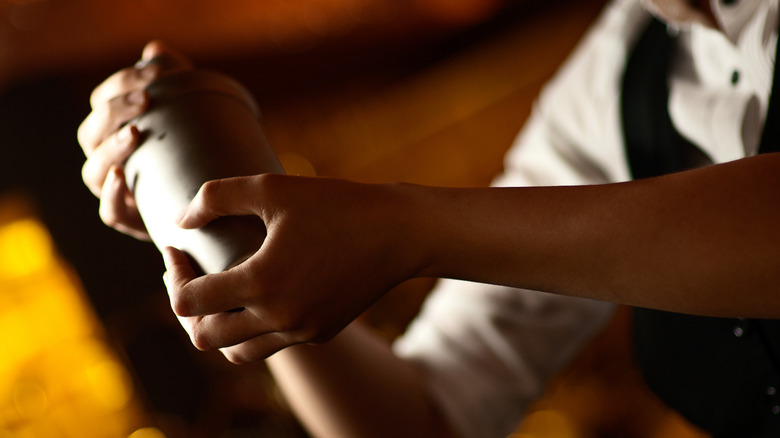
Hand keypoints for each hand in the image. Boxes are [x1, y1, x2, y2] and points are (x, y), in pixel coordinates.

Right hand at [77, 41, 192, 239]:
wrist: (214, 200)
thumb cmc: (195, 149)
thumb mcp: (189, 113)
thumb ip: (172, 80)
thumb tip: (156, 50)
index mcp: (113, 130)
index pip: (102, 100)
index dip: (122, 83)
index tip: (155, 74)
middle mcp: (106, 159)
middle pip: (91, 132)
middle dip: (115, 112)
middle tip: (146, 100)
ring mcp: (115, 191)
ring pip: (94, 171)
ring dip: (110, 151)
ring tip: (135, 134)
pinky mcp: (132, 220)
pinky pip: (110, 212)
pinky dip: (112, 196)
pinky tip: (124, 177)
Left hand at [161, 174, 422, 362]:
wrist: (401, 232)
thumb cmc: (337, 204)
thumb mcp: (272, 187)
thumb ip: (215, 198)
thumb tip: (179, 221)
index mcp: (261, 283)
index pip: (186, 301)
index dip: (171, 272)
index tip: (176, 246)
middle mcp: (279, 318)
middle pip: (203, 337)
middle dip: (187, 306)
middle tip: (189, 273)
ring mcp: (302, 332)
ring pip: (236, 353)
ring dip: (217, 327)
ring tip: (218, 293)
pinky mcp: (321, 334)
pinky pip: (271, 345)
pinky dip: (253, 328)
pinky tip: (257, 293)